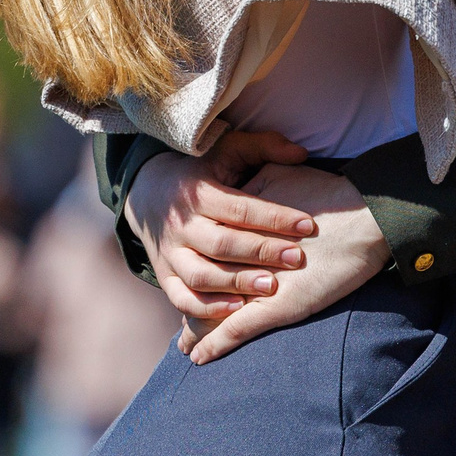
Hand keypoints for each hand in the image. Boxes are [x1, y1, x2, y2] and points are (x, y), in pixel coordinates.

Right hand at [125, 129, 315, 320]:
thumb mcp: (226, 150)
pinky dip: (208, 308)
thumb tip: (301, 154)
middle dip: (261, 252)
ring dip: (236, 284)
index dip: (274, 217)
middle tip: (296, 259)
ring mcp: (170, 253)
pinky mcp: (164, 275)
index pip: (239, 208)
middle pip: (221, 244)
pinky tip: (238, 309)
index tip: (308, 224)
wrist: (147, 192)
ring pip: (200, 275)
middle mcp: (181, 224)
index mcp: (197, 192)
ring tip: (271, 287)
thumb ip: (263, 147)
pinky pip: (182, 298)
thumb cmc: (202, 172)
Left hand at [183, 164, 389, 363]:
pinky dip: (215, 344)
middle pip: (201, 281)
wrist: (363, 216)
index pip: (203, 251)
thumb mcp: (281, 176)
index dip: (191, 266)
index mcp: (237, 225)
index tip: (181, 276)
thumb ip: (254, 186)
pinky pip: (235, 329)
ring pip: (211, 309)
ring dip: (196, 328)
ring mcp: (254, 283)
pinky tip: (198, 358)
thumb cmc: (326, 194)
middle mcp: (238, 254)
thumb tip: (239, 183)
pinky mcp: (274, 306)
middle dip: (189, 301)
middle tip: (181, 322)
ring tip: (186, 344)